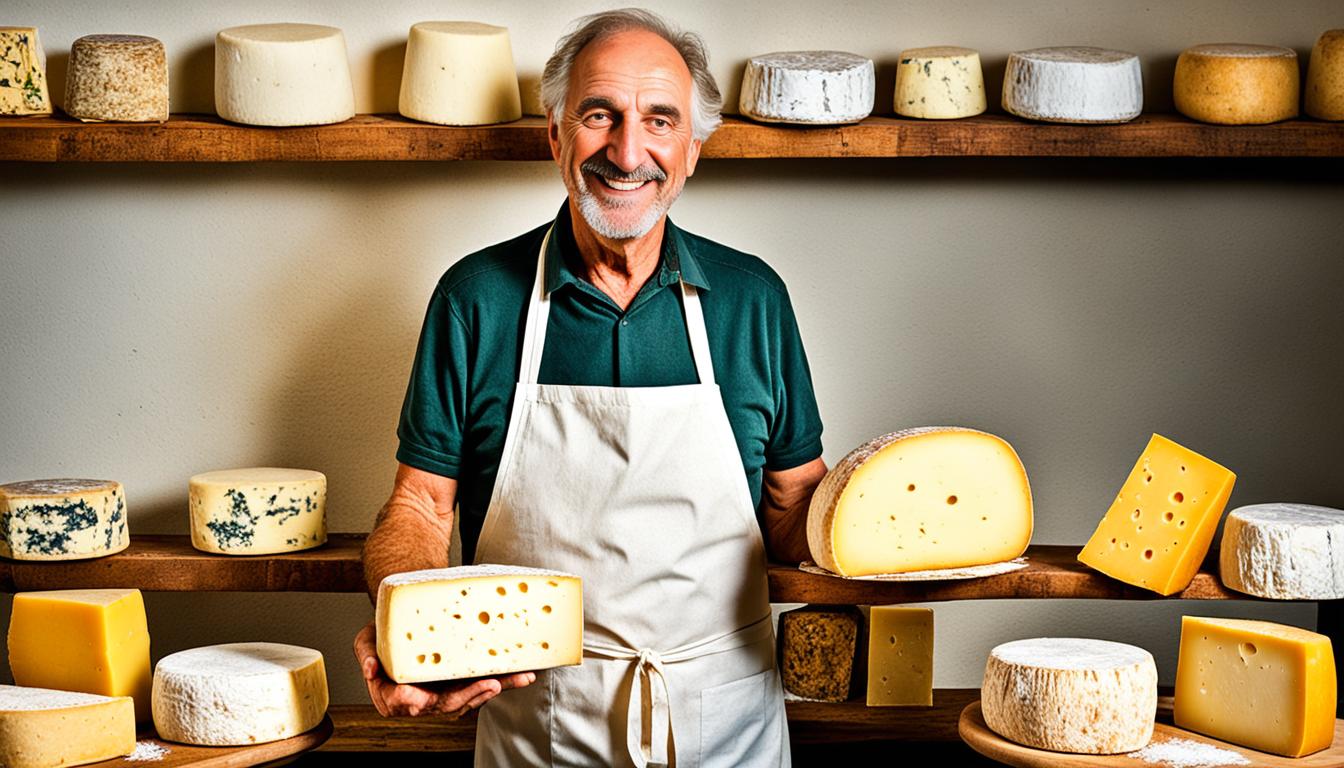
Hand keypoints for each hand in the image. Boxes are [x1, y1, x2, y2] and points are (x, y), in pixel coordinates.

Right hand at [353, 621, 535, 717]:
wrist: (404, 618)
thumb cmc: (384, 632)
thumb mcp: (367, 639)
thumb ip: (365, 653)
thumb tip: (369, 668)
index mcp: (395, 693)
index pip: (402, 702)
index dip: (410, 702)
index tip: (416, 698)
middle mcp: (423, 697)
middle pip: (445, 703)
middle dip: (468, 696)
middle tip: (487, 685)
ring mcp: (446, 690)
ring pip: (470, 697)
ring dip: (493, 690)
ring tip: (512, 679)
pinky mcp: (464, 680)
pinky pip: (484, 683)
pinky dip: (505, 680)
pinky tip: (524, 674)